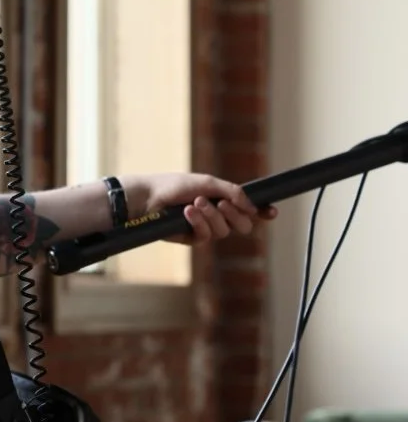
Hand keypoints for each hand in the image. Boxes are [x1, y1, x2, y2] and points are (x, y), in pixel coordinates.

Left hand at [124, 172, 276, 245]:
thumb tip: (253, 206)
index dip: (263, 212)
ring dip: (212, 215)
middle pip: (244, 225)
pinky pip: (207, 236)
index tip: (272, 211)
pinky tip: (188, 211)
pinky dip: (199, 222)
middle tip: (222, 203)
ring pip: (225, 231)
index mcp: (225, 199)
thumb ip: (233, 192)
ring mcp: (207, 228)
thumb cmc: (176, 185)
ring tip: (196, 202)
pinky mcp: (193, 239)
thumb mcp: (208, 183)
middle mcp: (219, 215)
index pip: (250, 209)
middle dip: (236, 214)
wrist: (150, 195)